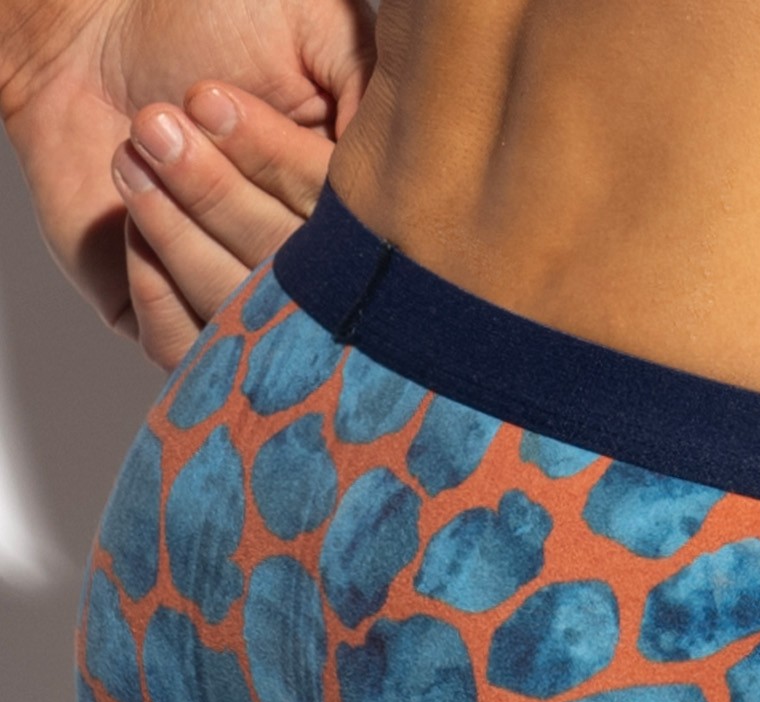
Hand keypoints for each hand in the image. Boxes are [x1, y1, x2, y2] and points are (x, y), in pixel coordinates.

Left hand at [0, 0, 373, 348]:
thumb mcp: (321, 28)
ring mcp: (257, 311)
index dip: (286, 174)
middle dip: (219, 198)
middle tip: (163, 122)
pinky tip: (132, 217)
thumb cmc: (209, 18)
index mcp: (362, 212)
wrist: (93, 31)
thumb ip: (378, 91)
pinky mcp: (189, 335)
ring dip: (176, 230)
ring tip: (138, 148)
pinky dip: (152, 282)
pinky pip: (184, 351)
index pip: (354, 236)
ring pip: (241, 323)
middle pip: (298, 288)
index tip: (216, 103)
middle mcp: (320, 271)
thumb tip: (406, 171)